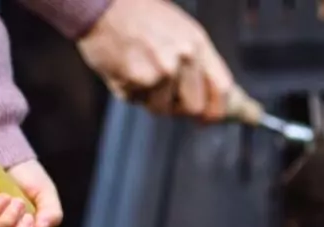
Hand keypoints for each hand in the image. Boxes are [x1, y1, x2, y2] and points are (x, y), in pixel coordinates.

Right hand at [77, 0, 235, 119]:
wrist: (102, 4)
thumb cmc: (139, 16)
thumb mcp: (179, 30)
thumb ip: (197, 63)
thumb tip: (209, 95)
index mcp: (198, 43)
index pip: (222, 89)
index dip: (216, 110)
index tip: (206, 118)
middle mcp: (185, 58)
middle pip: (194, 107)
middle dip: (178, 106)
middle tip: (161, 91)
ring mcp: (162, 70)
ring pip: (162, 108)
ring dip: (149, 97)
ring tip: (138, 68)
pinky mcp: (139, 79)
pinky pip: (138, 101)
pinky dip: (129, 90)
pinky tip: (123, 67)